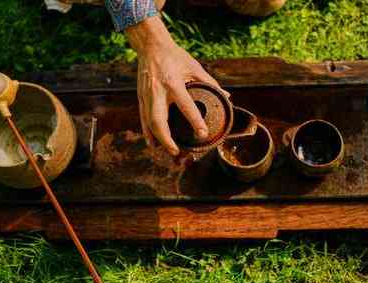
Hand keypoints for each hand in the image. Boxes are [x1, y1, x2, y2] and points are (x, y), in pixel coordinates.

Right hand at [126, 16, 227, 155]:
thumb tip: (226, 96)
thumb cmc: (175, 56)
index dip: (195, 121)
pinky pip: (143, 118)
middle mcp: (158, 91)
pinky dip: (147, 132)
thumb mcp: (194, 67)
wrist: (151, 46)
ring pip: (149, 122)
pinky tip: (152, 142)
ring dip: (157, 139)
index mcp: (173, 82)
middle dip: (167, 139)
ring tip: (167, 150)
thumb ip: (210, 83)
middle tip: (177, 151)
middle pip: (159, 120)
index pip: (185, 106)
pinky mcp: (141, 96)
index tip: (202, 134)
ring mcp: (147, 95)